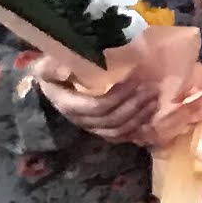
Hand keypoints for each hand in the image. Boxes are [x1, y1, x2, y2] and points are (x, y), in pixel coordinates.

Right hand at [36, 57, 171, 143]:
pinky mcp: (100, 129)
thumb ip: (54, 67)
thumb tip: (66, 70)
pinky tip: (150, 119)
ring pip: (117, 131)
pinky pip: (119, 136)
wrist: (52, 87)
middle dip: (134, 106)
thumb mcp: (47, 65)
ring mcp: (91, 127)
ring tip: (154, 101)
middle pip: (111, 120)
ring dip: (138, 117)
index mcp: (68, 104)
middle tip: (151, 90)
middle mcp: (80, 120)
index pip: (97, 106)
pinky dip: (136, 129)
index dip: (118, 97)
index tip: (135, 81)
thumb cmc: (53, 71)